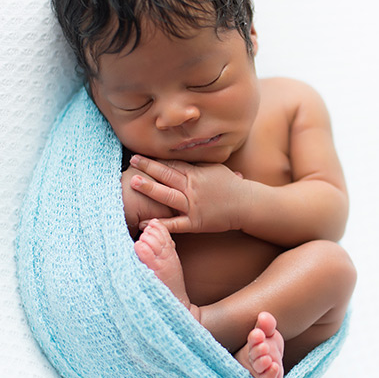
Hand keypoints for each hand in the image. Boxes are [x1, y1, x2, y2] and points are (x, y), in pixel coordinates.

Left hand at [128, 155, 250, 233]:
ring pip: (168, 196)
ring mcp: (193, 205)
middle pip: (167, 175)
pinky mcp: (195, 222)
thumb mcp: (214, 169)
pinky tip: (144, 222)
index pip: (172, 164)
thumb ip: (196, 164)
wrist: (246, 205)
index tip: (140, 154)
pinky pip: (175, 223)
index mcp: (196, 174)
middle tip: (132, 161)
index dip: (155, 159)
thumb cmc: (231, 185)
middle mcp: (193, 188)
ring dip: (150, 189)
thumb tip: (182, 154)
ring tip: (134, 183)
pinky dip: (159, 223)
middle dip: (148, 167)